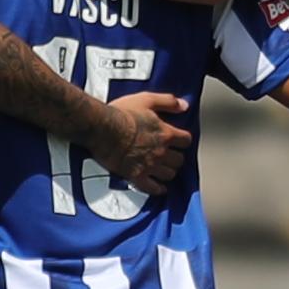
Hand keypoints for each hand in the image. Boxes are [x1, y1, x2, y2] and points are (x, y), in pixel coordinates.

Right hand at [94, 87, 194, 202]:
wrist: (102, 128)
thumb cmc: (122, 113)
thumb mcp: (146, 99)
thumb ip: (167, 102)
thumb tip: (185, 105)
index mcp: (165, 133)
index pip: (186, 141)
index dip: (183, 140)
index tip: (179, 141)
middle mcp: (161, 152)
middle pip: (179, 160)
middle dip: (176, 158)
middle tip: (171, 156)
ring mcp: (149, 165)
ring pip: (169, 175)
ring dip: (168, 172)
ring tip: (164, 170)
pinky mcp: (136, 176)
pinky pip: (152, 188)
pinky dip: (158, 189)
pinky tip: (159, 188)